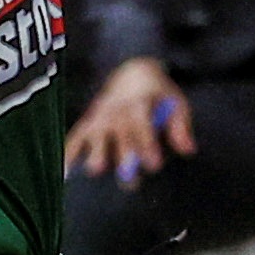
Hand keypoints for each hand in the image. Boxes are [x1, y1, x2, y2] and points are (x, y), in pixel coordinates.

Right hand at [70, 57, 191, 180]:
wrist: (132, 73)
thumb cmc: (157, 94)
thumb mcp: (176, 103)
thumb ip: (180, 127)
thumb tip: (188, 150)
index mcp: (140, 103)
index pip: (142, 124)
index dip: (147, 144)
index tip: (154, 164)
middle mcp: (118, 111)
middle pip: (119, 135)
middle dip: (124, 157)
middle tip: (130, 181)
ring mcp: (100, 117)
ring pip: (96, 136)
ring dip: (96, 152)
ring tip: (96, 170)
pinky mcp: (88, 123)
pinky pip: (76, 137)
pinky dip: (69, 153)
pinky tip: (66, 172)